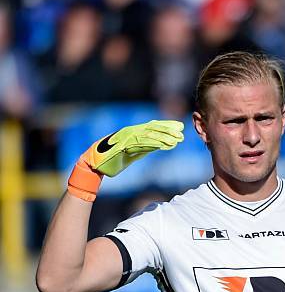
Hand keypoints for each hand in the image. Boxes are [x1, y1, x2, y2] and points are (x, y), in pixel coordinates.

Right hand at [68, 119, 183, 201]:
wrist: (96, 165)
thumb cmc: (114, 159)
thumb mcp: (134, 152)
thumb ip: (146, 147)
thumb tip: (161, 144)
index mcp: (134, 133)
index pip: (153, 126)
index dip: (166, 126)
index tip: (180, 127)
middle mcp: (131, 132)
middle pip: (153, 128)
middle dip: (168, 130)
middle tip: (181, 133)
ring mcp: (126, 138)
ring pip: (149, 135)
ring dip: (163, 137)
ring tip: (176, 140)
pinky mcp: (124, 146)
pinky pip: (141, 144)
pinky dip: (154, 144)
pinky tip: (164, 145)